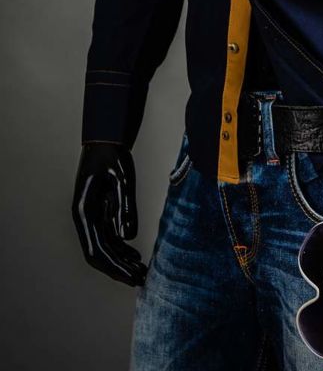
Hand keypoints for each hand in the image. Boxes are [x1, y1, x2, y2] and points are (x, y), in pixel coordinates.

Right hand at [71, 143, 146, 285]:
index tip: (130, 277)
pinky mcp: (100, 212)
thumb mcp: (122, 178)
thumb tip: (129, 236)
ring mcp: (92, 216)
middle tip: (140, 280)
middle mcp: (85, 218)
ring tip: (141, 272)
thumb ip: (124, 206)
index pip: (96, 250)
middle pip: (99, 253)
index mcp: (84, 212)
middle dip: (118, 269)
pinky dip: (122, 248)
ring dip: (121, 261)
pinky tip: (135, 257)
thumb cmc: (112, 156)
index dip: (113, 267)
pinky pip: (109, 237)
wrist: (106, 140)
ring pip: (105, 247)